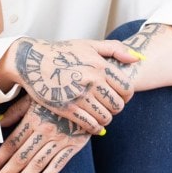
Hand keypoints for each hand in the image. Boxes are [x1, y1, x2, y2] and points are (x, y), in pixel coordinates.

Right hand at [0, 37, 141, 133]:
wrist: (32, 61)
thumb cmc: (62, 52)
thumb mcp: (89, 44)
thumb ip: (115, 49)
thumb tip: (138, 59)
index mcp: (100, 65)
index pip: (127, 89)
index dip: (126, 96)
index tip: (119, 96)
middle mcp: (92, 81)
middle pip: (118, 105)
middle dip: (116, 108)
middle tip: (108, 106)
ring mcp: (80, 96)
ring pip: (106, 117)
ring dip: (105, 118)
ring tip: (99, 114)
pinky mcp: (67, 109)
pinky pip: (90, 125)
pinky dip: (95, 128)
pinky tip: (92, 124)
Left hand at [0, 100, 92, 172]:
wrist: (90, 94)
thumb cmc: (58, 95)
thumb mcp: (36, 96)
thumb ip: (17, 110)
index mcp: (33, 119)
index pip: (10, 144)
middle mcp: (44, 131)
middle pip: (20, 158)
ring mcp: (60, 140)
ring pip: (36, 165)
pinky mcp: (74, 146)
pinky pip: (58, 165)